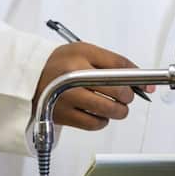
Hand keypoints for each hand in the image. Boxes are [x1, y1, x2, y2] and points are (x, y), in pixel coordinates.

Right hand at [32, 43, 152, 129]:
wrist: (28, 76)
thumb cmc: (61, 63)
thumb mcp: (87, 52)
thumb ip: (117, 64)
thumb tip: (146, 83)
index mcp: (80, 58)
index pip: (118, 67)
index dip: (136, 79)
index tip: (144, 86)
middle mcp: (72, 79)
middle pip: (117, 91)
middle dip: (127, 96)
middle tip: (125, 95)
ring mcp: (66, 99)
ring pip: (108, 110)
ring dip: (118, 110)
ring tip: (113, 104)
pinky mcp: (62, 116)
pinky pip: (94, 124)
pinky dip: (102, 120)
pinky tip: (98, 112)